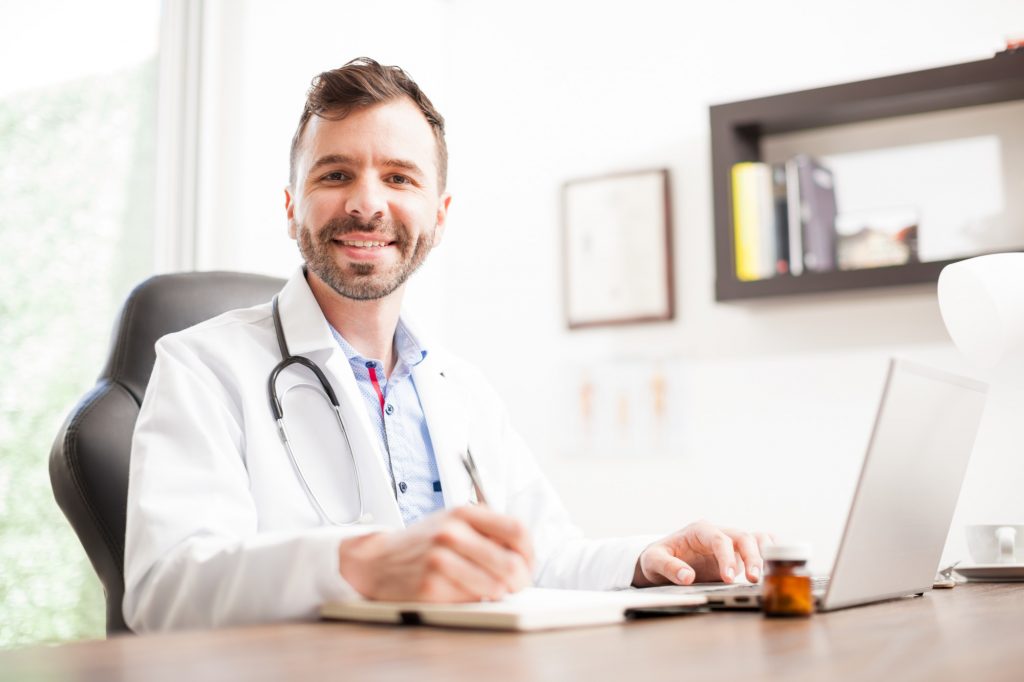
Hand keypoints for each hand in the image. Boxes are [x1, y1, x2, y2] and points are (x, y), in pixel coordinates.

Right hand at [338, 505, 533, 601]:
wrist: (377, 560)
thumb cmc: (424, 543)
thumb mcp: (454, 522)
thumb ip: (488, 532)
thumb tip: (525, 558)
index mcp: (464, 512)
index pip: (517, 530)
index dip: (529, 552)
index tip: (526, 564)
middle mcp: (452, 532)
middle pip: (511, 564)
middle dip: (520, 581)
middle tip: (514, 586)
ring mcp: (439, 559)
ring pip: (496, 586)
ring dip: (498, 593)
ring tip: (489, 590)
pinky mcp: (430, 586)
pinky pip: (471, 600)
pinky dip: (474, 601)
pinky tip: (463, 592)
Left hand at [632, 520, 772, 587]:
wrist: (662, 561)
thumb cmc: (658, 557)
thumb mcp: (653, 561)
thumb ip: (668, 567)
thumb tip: (686, 576)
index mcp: (699, 530)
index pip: (719, 539)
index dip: (726, 558)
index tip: (728, 578)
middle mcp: (718, 533)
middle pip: (742, 538)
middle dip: (751, 557)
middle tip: (753, 579)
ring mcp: (730, 543)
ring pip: (755, 540)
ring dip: (765, 555)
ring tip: (770, 574)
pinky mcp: (737, 555)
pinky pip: (759, 547)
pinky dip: (770, 552)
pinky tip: (776, 566)